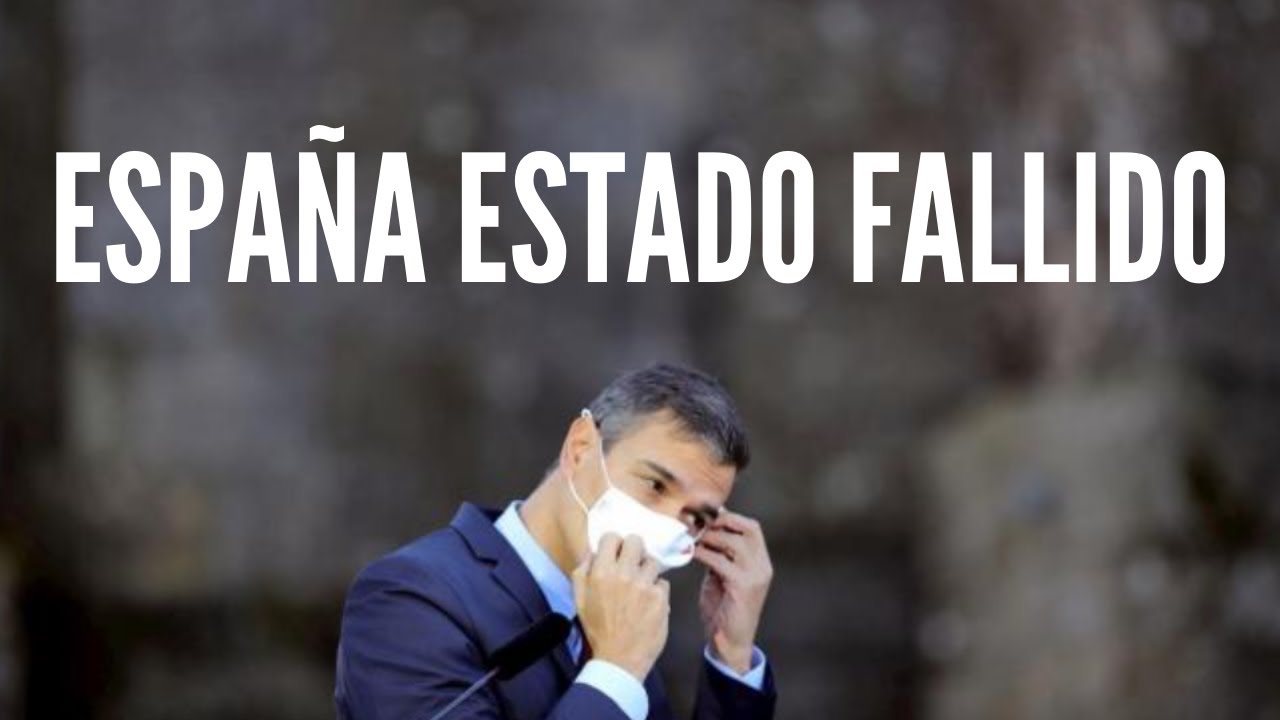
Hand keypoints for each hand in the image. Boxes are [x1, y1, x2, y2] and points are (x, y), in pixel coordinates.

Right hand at [572, 533, 669, 680]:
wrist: (619, 659)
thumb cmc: (598, 630)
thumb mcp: (579, 600)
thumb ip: (583, 571)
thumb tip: (594, 552)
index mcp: (601, 572)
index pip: (612, 537)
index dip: (614, 545)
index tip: (616, 553)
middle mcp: (624, 574)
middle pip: (636, 541)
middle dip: (634, 551)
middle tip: (632, 564)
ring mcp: (645, 585)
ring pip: (653, 561)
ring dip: (648, 571)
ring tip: (643, 585)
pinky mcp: (661, 598)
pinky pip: (663, 582)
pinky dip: (657, 590)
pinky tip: (650, 603)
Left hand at [695, 509, 772, 673]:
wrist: (728, 643)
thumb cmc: (723, 610)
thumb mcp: (722, 576)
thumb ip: (719, 554)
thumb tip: (703, 530)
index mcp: (760, 562)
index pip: (752, 527)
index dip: (729, 517)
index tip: (706, 516)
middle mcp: (762, 566)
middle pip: (747, 529)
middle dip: (721, 523)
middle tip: (698, 525)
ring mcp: (756, 576)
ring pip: (735, 542)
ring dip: (710, 537)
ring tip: (692, 539)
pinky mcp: (743, 586)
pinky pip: (721, 561)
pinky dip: (704, 554)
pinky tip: (691, 554)